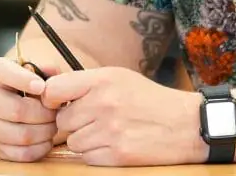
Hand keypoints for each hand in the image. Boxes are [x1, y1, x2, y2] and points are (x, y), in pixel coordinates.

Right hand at [0, 57, 63, 161]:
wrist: (29, 98)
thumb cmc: (39, 81)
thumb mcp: (43, 68)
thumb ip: (48, 68)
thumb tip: (50, 71)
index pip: (2, 73)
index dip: (23, 80)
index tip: (41, 87)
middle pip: (16, 111)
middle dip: (44, 113)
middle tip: (57, 111)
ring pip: (20, 135)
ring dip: (44, 132)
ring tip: (53, 124)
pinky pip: (20, 153)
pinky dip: (39, 149)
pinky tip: (46, 140)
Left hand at [41, 66, 207, 166]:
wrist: (186, 123)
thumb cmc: (151, 100)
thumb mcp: (121, 78)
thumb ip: (87, 83)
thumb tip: (49, 92)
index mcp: (104, 80)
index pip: (54, 90)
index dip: (52, 100)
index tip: (59, 104)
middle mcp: (104, 103)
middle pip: (62, 122)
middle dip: (75, 124)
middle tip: (96, 120)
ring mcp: (110, 130)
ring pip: (73, 142)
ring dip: (86, 141)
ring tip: (109, 132)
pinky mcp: (117, 153)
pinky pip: (87, 158)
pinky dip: (97, 154)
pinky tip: (116, 143)